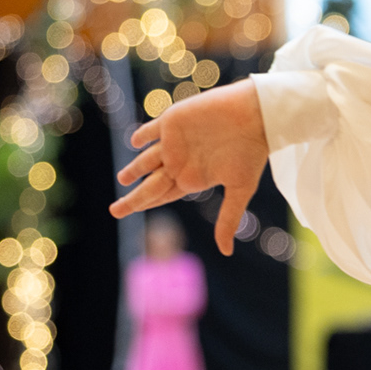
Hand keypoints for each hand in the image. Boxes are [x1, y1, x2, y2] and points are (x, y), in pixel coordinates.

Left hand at [110, 80, 268, 255]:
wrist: (256, 115)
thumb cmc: (251, 153)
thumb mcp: (240, 189)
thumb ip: (227, 220)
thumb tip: (226, 254)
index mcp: (193, 179)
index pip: (162, 195)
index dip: (145, 204)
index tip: (127, 214)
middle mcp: (181, 162)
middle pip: (150, 184)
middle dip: (132, 198)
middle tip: (114, 211)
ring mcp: (175, 142)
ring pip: (147, 159)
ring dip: (134, 168)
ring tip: (122, 179)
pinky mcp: (173, 121)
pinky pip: (151, 130)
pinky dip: (141, 136)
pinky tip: (134, 143)